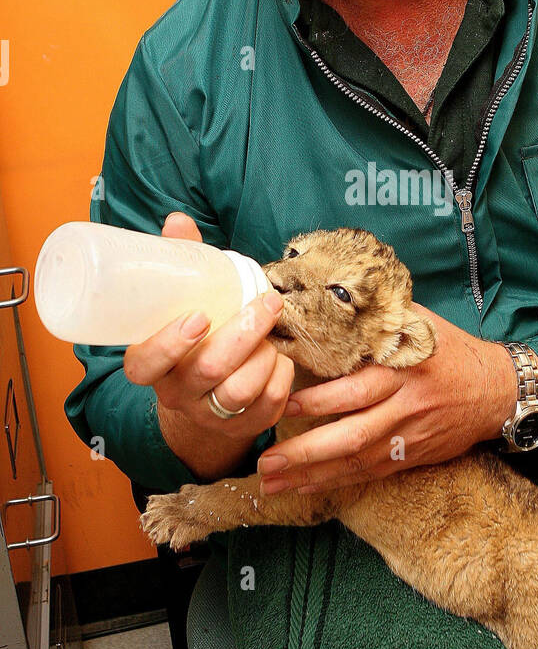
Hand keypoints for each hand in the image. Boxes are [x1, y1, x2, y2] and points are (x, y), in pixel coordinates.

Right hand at [123, 211, 294, 443]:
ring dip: (264, 354)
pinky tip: (280, 357)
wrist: (203, 399)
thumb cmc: (193, 337)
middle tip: (266, 304)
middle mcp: (176, 394)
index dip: (170, 344)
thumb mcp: (179, 303)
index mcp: (150, 365)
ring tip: (271, 329)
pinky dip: (282, 376)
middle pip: (208, 371)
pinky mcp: (243, 427)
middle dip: (243, 334)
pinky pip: (269, 405)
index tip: (199, 317)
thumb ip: (181, 263)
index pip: (145, 364)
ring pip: (240, 391)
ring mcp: (209, 415)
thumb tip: (178, 220)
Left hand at [256, 302, 519, 494]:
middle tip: (267, 460)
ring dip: (313, 474)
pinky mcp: (411, 456)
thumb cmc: (450, 350)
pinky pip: (370, 473)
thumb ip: (377, 318)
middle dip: (306, 450)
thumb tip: (328, 297)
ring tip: (273, 482)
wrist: (496, 389)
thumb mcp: (418, 323)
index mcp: (403, 370)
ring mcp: (409, 437)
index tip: (283, 402)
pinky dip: (336, 482)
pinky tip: (306, 487)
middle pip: (352, 435)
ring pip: (357, 461)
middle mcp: (405, 407)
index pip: (356, 389)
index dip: (319, 400)